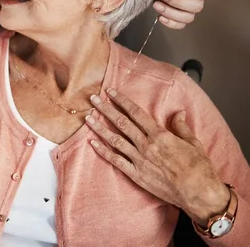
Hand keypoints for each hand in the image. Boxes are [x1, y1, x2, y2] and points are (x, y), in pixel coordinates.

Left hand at [86, 89, 229, 225]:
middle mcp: (147, 145)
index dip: (122, 101)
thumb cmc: (199, 169)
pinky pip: (116, 161)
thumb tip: (178, 113)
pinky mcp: (136, 174)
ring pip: (115, 140)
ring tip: (88, 118)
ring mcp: (140, 160)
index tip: (111, 92)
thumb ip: (181, 127)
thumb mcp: (194, 143)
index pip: (136, 113)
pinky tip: (92, 143)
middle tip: (94, 99)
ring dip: (100, 128)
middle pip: (122, 123)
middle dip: (106, 109)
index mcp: (160, 136)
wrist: (199, 194)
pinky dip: (103, 152)